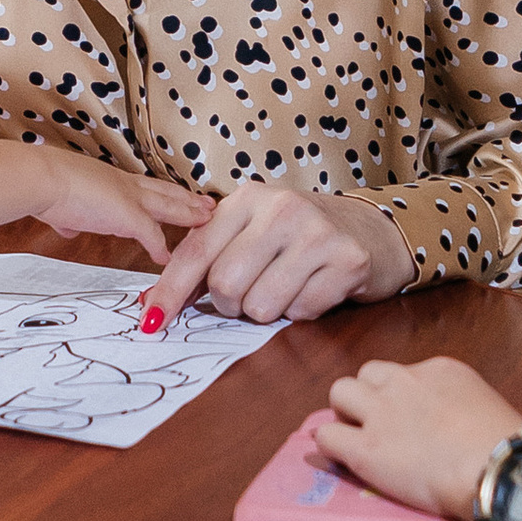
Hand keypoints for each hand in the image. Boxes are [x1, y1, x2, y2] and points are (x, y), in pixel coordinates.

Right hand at [29, 152, 212, 269]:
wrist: (43, 180)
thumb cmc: (45, 186)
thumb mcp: (62, 202)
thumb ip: (69, 216)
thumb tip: (67, 224)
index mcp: (110, 179)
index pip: (146, 186)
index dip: (163, 192)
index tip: (178, 195)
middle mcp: (125, 185)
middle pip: (167, 192)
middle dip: (188, 199)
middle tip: (208, 203)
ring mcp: (130, 200)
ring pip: (170, 207)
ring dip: (189, 215)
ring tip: (207, 221)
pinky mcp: (129, 217)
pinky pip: (153, 236)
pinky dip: (162, 248)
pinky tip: (169, 259)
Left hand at [141, 186, 407, 329]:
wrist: (370, 229)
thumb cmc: (298, 237)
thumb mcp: (250, 233)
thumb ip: (205, 262)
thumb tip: (151, 305)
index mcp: (248, 198)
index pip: (196, 251)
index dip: (171, 291)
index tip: (152, 322)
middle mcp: (281, 209)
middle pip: (226, 285)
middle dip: (231, 305)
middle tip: (250, 294)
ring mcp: (317, 233)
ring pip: (261, 305)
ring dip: (268, 310)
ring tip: (286, 287)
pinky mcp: (347, 261)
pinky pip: (301, 312)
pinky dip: (302, 311)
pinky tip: (314, 288)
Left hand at [313, 356, 521, 520]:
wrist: (498, 469)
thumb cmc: (506, 446)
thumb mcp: (484, 403)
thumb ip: (458, 402)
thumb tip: (449, 421)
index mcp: (438, 369)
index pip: (402, 371)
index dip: (402, 396)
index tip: (412, 418)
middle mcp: (404, 382)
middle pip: (367, 374)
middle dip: (369, 396)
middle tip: (381, 424)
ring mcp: (381, 413)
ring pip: (339, 392)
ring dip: (346, 412)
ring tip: (358, 436)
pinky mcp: (364, 449)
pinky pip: (325, 435)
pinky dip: (331, 446)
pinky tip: (345, 458)